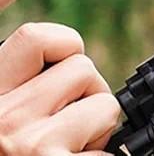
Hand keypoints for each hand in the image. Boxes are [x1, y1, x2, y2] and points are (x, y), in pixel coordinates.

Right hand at [0, 23, 118, 154]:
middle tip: (67, 128)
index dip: (63, 41)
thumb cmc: (9, 148)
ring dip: (98, 129)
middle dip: (88, 96)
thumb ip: (21, 85)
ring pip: (105, 104)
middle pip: (82, 68)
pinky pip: (112, 150)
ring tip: (70, 151)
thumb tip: (73, 57)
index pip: (33, 38)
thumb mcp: (0, 112)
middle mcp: (2, 117)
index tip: (70, 55)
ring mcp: (29, 145)